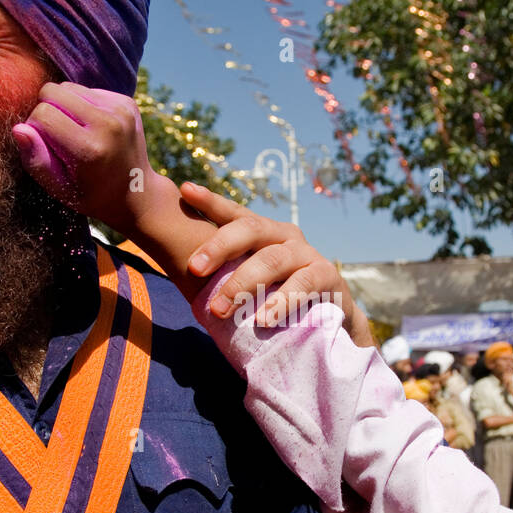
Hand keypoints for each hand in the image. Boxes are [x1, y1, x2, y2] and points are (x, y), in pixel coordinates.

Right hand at [12, 81, 173, 234]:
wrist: (137, 194)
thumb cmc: (91, 194)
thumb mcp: (59, 189)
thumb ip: (35, 160)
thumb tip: (18, 128)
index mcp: (89, 149)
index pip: (43, 114)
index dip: (36, 128)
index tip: (46, 146)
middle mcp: (108, 125)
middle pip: (53, 91)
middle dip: (47, 110)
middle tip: (59, 137)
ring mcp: (121, 110)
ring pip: (69, 87)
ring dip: (65, 106)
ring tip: (77, 132)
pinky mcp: (127, 102)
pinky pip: (88, 90)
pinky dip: (83, 105)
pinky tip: (92, 128)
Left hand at [179, 183, 374, 347]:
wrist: (328, 322)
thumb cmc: (278, 300)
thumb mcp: (252, 283)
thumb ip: (228, 274)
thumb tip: (184, 274)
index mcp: (262, 233)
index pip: (234, 213)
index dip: (210, 201)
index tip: (186, 190)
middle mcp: (284, 235)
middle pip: (250, 228)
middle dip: (219, 247)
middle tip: (195, 268)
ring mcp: (306, 253)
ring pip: (271, 260)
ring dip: (242, 285)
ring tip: (220, 310)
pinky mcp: (326, 275)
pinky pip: (301, 285)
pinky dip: (279, 303)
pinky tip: (262, 319)